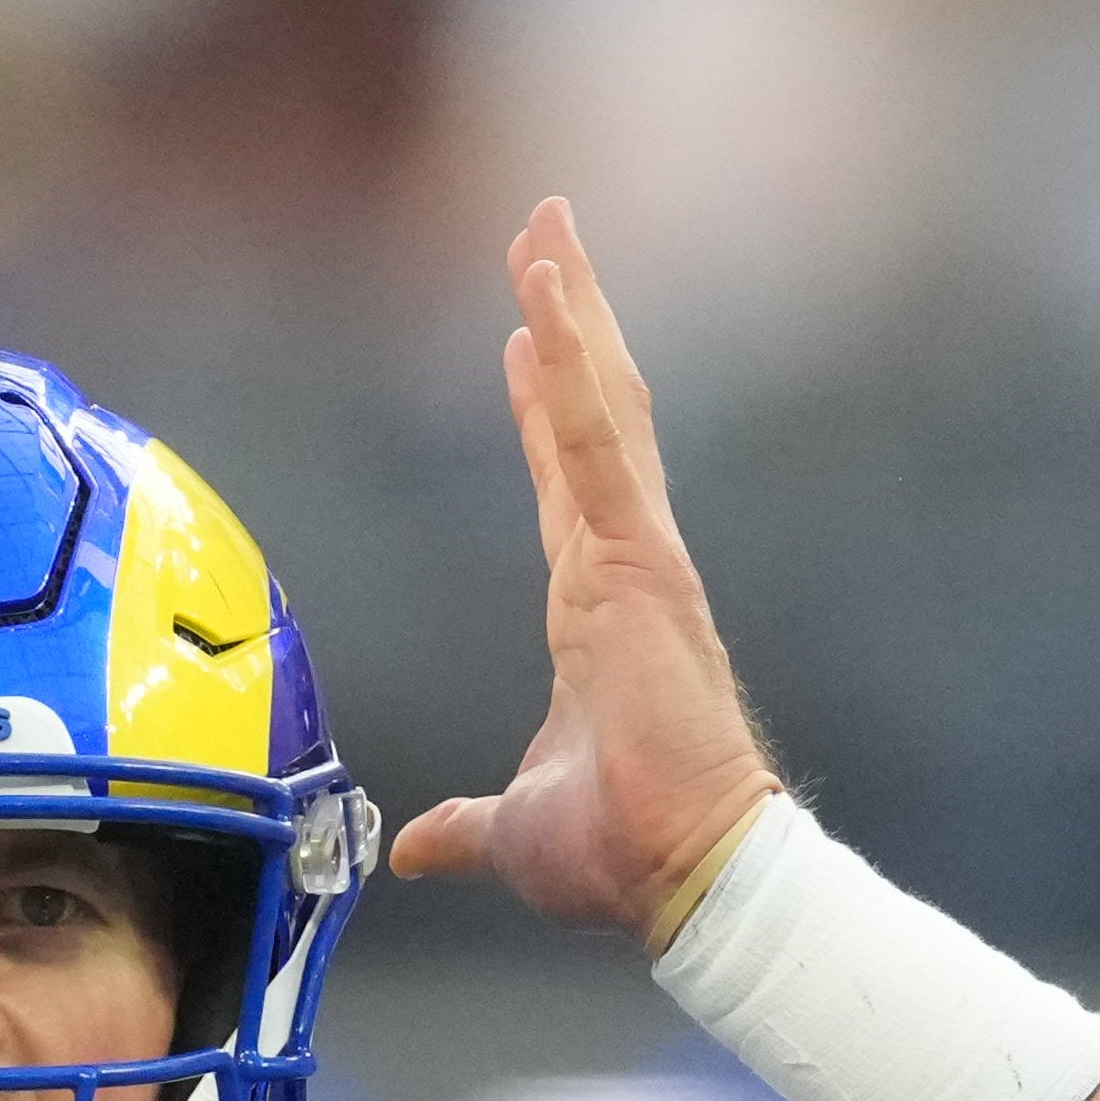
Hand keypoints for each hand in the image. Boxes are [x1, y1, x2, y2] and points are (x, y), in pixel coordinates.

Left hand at [389, 200, 785, 947]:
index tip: (520, 334)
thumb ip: (464, 826)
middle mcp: (620, 566)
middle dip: (565, 319)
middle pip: (591, 413)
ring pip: (602, 404)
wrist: (681, 874)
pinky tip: (547, 291)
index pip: (562, 481)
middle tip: (543, 232)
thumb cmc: (618, 852)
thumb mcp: (511, 829)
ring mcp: (636, 555)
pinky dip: (574, 363)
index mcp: (594, 611)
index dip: (543, 405)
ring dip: (571, 311)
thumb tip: (418, 850)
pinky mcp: (640, 560)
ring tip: (544, 226)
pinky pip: (600, 440)